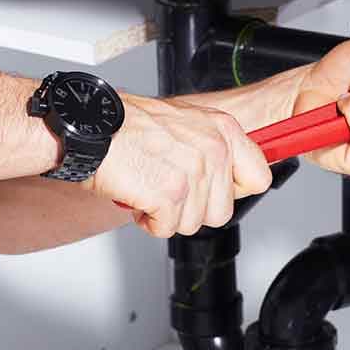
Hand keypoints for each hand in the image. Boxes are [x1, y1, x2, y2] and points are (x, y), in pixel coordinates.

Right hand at [84, 94, 271, 238]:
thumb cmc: (125, 124)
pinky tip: (138, 196)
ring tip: (149, 186)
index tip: (214, 189)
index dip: (233, 191)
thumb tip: (227, 173)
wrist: (90, 127)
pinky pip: (167, 228)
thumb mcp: (183, 121)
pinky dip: (148, 220)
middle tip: (167, 187)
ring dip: (167, 214)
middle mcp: (212, 149)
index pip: (259, 177)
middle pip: (222, 210)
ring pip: (194, 223)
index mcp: (221, 129)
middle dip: (192, 208)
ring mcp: (192, 172)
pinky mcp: (169, 194)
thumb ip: (212, 146)